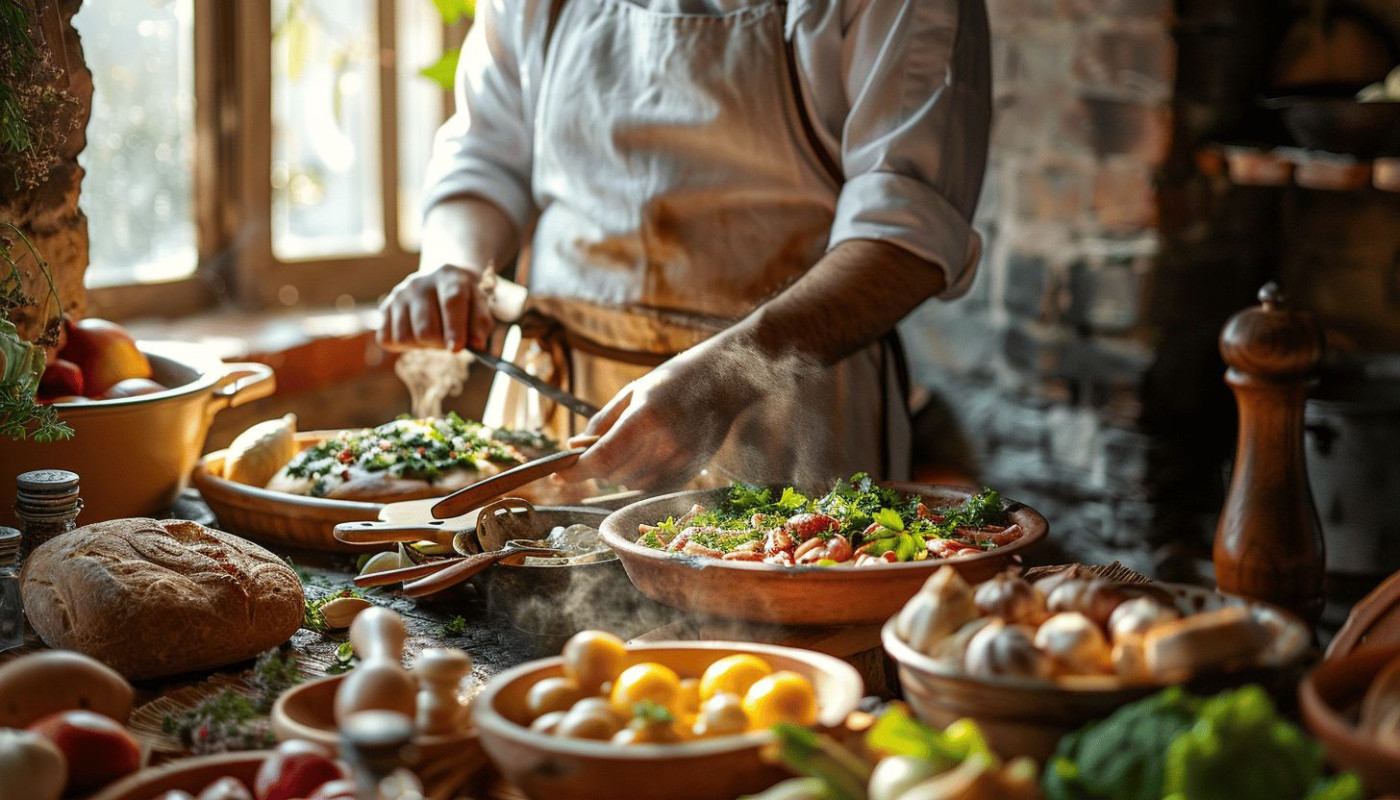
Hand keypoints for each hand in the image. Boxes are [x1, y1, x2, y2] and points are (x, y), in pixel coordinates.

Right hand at [377, 264, 494, 352]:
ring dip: (422, 346)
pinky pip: (387, 339)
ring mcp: (398, 295)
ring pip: (405, 337)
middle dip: (439, 343)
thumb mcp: (479, 305)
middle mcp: (418, 283)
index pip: (451, 302)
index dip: (454, 328)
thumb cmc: (464, 299)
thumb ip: (481, 324)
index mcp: (448, 277)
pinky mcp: (384, 308)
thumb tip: (477, 344)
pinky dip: (403, 346)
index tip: (456, 348)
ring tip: (433, 335)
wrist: (441, 282)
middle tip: (448, 341)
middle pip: (425, 329)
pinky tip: (416, 334)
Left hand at [555, 339, 759, 489]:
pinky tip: (648, 452)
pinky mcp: (690, 472)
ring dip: (618, 471)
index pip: (602, 458)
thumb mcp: (632, 392)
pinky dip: (639, 475)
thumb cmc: (674, 381)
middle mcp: (665, 444)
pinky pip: (650, 486)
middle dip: (596, 466)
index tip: (557, 475)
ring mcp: (680, 461)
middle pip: (613, 474)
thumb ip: (601, 422)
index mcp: (647, 418)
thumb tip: (573, 447)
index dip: (575, 471)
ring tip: (632, 443)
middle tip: (594, 447)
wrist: (724, 383)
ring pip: (630, 483)